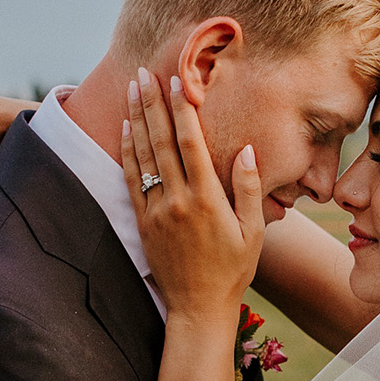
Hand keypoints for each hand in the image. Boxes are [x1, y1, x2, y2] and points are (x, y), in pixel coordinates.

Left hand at [122, 69, 263, 318]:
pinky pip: (131, 179)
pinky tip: (126, 129)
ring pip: (142, 156)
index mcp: (207, 200)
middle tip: (143, 73)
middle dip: (152, 104)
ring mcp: (156, 211)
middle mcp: (177, 201)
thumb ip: (248, 188)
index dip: (182, 110)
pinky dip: (127, 151)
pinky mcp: (142, 222)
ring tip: (132, 90)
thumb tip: (246, 149)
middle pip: (161, 142)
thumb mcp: (254, 231)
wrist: (198, 307)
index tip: (177, 82)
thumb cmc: (233, 270)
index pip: (191, 144)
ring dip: (136, 119)